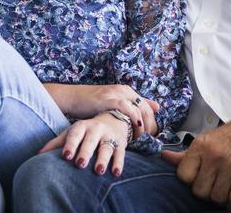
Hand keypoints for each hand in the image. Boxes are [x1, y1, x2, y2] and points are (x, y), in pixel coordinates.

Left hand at [38, 112, 129, 176]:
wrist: (114, 119)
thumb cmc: (87, 130)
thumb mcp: (73, 132)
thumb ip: (57, 142)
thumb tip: (37, 155)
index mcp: (82, 126)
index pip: (75, 134)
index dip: (71, 145)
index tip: (66, 156)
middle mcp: (96, 129)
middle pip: (90, 141)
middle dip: (86, 152)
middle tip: (80, 164)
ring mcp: (109, 136)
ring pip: (106, 147)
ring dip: (103, 159)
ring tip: (99, 171)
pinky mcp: (121, 144)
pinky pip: (120, 154)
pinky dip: (118, 163)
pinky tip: (116, 173)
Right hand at [44, 83, 159, 136]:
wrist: (73, 98)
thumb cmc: (93, 104)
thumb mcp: (114, 104)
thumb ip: (132, 106)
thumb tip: (157, 107)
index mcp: (128, 92)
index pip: (148, 108)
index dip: (153, 123)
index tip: (153, 137)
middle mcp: (125, 91)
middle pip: (146, 109)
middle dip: (151, 126)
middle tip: (150, 141)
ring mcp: (116, 94)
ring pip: (139, 109)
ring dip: (144, 126)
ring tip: (143, 139)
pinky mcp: (108, 99)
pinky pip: (126, 108)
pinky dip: (133, 117)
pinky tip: (137, 126)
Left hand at [161, 107, 230, 209]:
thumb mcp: (206, 140)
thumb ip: (186, 154)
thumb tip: (164, 157)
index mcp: (200, 145)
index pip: (183, 175)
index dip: (189, 180)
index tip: (197, 178)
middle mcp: (214, 155)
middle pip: (199, 191)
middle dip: (205, 192)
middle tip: (212, 185)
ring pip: (216, 198)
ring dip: (220, 198)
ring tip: (223, 189)